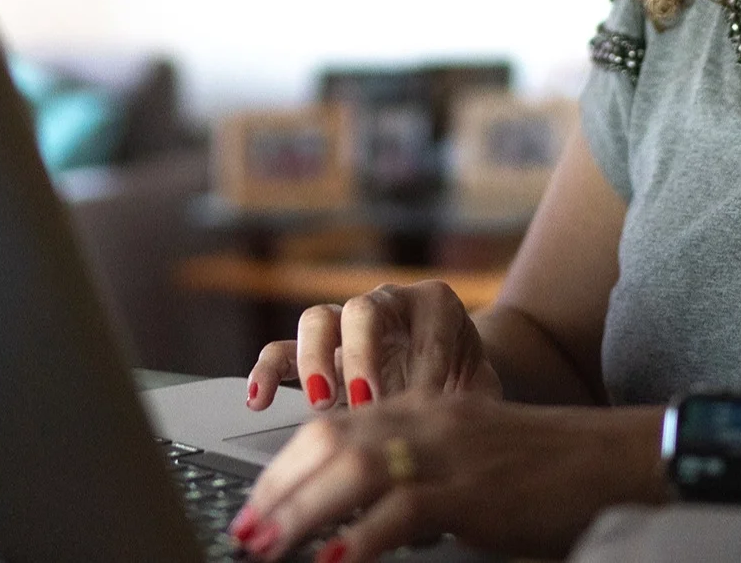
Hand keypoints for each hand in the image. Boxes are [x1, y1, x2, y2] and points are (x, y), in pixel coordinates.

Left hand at [229, 393, 664, 561]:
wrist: (604, 458)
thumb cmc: (536, 468)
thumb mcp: (459, 459)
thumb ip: (406, 476)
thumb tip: (347, 520)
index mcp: (415, 412)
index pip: (328, 428)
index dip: (282, 468)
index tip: (254, 509)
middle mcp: (421, 421)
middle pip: (326, 442)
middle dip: (276, 490)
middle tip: (247, 534)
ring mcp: (445, 451)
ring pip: (353, 469)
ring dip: (302, 511)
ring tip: (270, 547)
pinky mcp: (471, 488)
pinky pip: (404, 507)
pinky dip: (363, 536)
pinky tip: (336, 559)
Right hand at [247, 281, 501, 412]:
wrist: (453, 377)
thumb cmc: (468, 385)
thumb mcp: (481, 391)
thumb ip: (475, 408)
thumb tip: (466, 436)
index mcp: (434, 304)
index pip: (427, 326)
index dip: (429, 366)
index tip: (431, 405)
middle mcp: (386, 304)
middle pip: (364, 311)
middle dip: (363, 357)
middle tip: (368, 401)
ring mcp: (345, 326)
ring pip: (317, 320)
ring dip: (316, 361)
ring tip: (322, 405)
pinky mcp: (315, 355)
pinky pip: (281, 352)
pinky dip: (267, 373)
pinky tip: (259, 402)